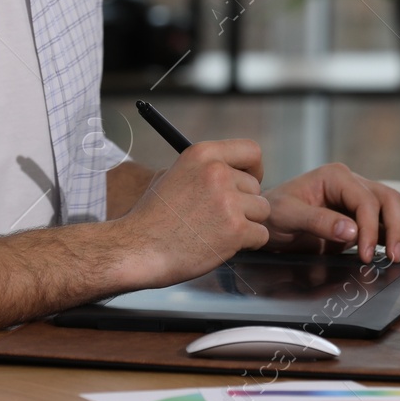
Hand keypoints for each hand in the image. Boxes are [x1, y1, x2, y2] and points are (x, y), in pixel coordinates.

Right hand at [113, 140, 270, 287]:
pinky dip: (247, 243)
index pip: (251, 151)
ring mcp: (228, 201)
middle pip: (256, 186)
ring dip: (246, 223)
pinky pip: (260, 234)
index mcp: (203, 154)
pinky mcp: (236, 229)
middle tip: (219, 218)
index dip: (253, 169)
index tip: (247, 182)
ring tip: (217, 231)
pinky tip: (221, 244)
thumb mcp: (171, 175)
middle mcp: (218, 172)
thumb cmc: (152, 218)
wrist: (138, 249)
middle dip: (244, 204)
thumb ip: (202, 171)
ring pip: (261, 210)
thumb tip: (228, 171)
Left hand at [262, 163, 399, 262]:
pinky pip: (384, 224)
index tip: (364, 253)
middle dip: (396, 228)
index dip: (369, 227)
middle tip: (396, 255)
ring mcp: (357, 200)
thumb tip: (351, 231)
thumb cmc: (273, 213)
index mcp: (334, 177)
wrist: (266, 222)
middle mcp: (350, 184)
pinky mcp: (359, 218)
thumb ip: (319, 221)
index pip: (365, 200)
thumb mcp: (288, 216)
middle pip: (387, 200)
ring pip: (392, 210)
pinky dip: (395, 238)